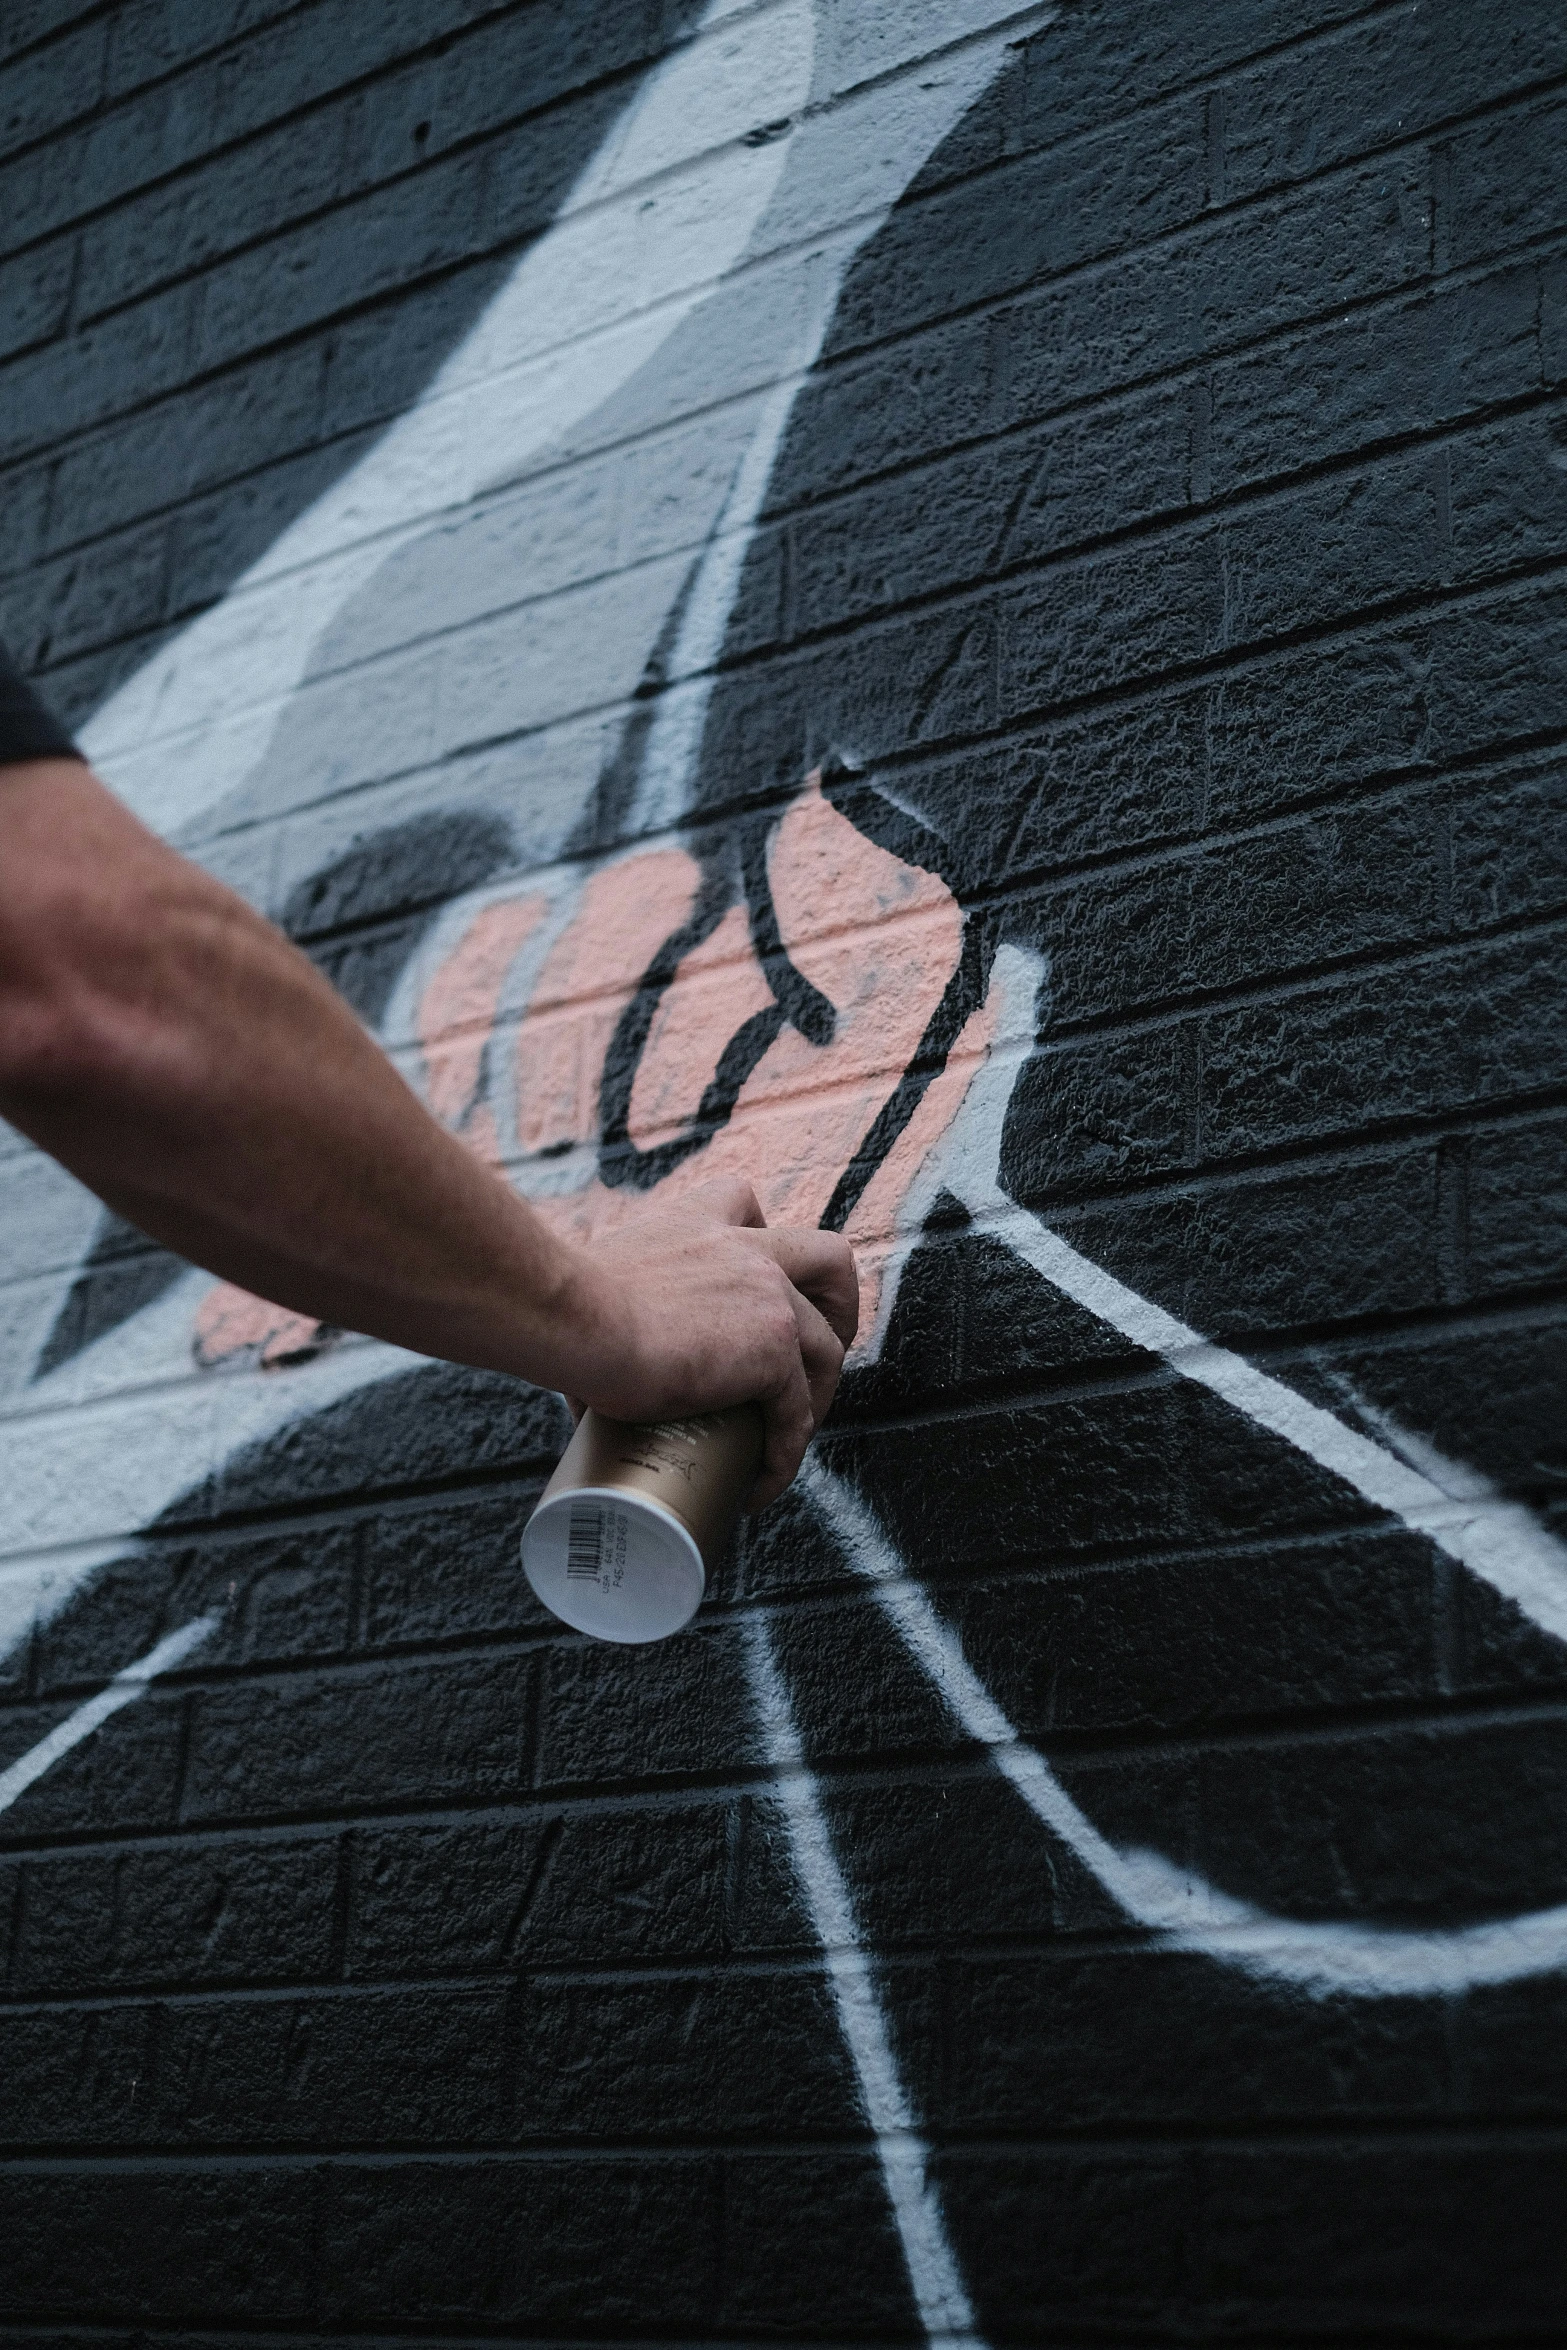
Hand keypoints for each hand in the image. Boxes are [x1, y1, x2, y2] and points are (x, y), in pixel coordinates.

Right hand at [550, 1177, 857, 1507]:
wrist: (571, 1317)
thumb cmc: (559, 1311)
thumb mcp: (594, 1286)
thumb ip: (608, 1313)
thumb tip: (587, 1381)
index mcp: (696, 1223)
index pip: (746, 1205)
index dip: (762, 1241)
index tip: (751, 1284)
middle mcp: (744, 1246)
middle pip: (828, 1258)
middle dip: (837, 1309)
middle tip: (807, 1362)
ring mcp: (769, 1292)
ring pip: (828, 1345)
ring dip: (815, 1398)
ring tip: (779, 1442)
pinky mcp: (775, 1345)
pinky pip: (798, 1411)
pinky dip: (785, 1454)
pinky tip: (759, 1483)